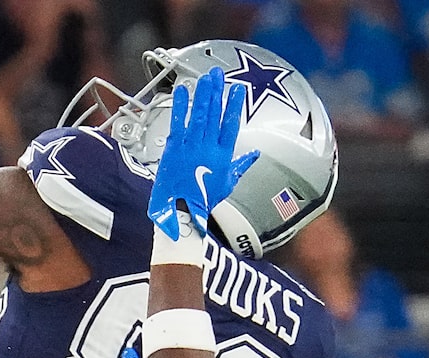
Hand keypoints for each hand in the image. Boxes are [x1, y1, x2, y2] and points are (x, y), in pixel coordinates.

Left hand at [149, 62, 253, 247]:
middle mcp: (208, 147)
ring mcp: (191, 145)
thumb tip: (254, 155)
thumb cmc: (204, 201)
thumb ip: (241, 165)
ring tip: (205, 78)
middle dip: (217, 92)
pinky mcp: (174, 148)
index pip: (231, 124)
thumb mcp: (228, 183)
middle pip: (215, 114)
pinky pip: (178, 122)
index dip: (235, 105)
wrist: (182, 211)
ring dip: (203, 94)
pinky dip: (181, 106)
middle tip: (218, 74)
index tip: (238, 89)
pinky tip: (183, 91)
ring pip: (199, 114)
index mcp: (223, 155)